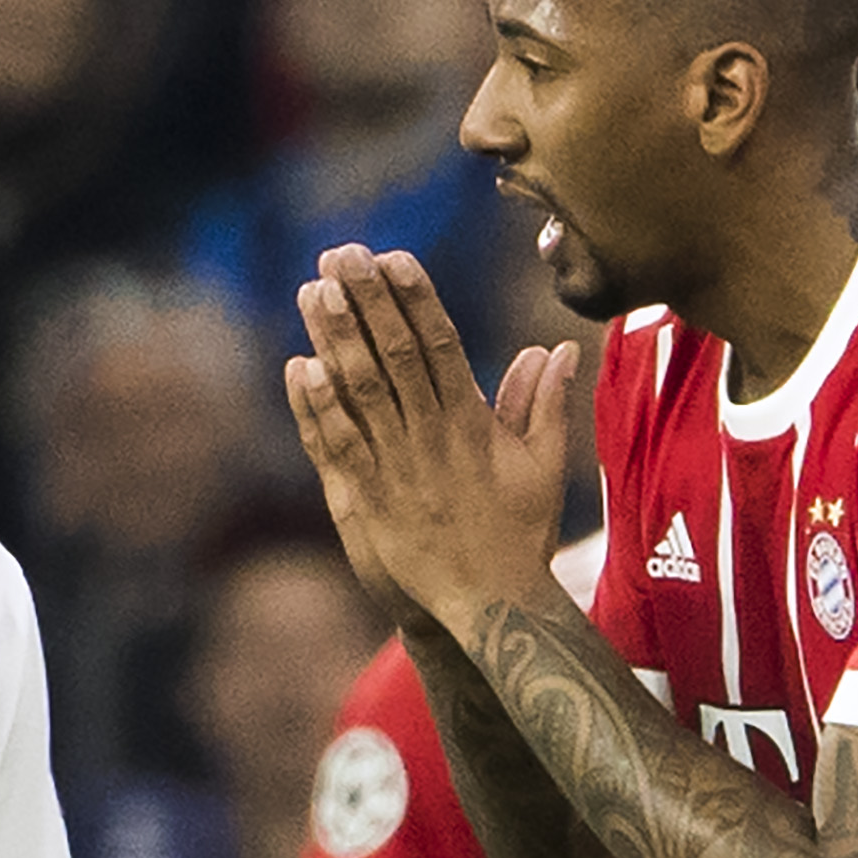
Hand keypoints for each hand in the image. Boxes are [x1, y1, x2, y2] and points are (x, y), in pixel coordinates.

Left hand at [286, 244, 579, 642]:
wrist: (491, 604)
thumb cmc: (520, 532)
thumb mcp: (543, 465)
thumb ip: (543, 403)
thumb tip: (557, 347)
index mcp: (472, 422)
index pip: (441, 344)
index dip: (415, 298)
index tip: (394, 256)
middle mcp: (431, 436)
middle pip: (396, 354)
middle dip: (368, 300)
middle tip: (342, 253)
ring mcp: (397, 466)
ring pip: (362, 391)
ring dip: (336, 337)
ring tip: (315, 289)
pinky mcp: (369, 498)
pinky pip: (339, 445)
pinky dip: (319, 407)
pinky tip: (300, 367)